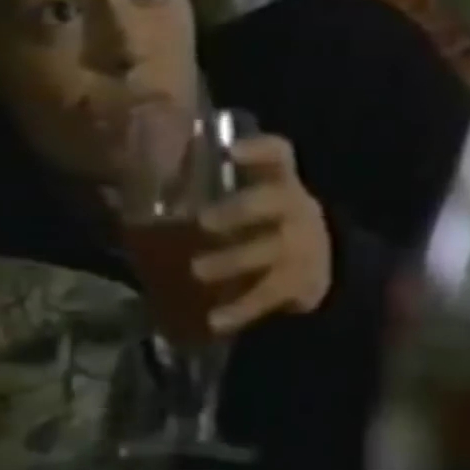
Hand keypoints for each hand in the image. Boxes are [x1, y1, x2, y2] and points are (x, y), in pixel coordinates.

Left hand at [191, 135, 331, 334]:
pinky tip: (215, 320)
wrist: (322, 265)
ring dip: (232, 261)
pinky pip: (268, 295)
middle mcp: (296, 208)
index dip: (260, 149)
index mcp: (283, 180)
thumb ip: (219, 185)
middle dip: (239, 210)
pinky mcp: (300, 284)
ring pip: (269, 251)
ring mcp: (301, 247)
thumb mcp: (259, 196)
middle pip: (272, 202)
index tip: (231, 151)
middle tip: (203, 221)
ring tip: (196, 271)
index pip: (280, 154)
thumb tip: (147, 182)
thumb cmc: (270, 221)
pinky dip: (240, 310)